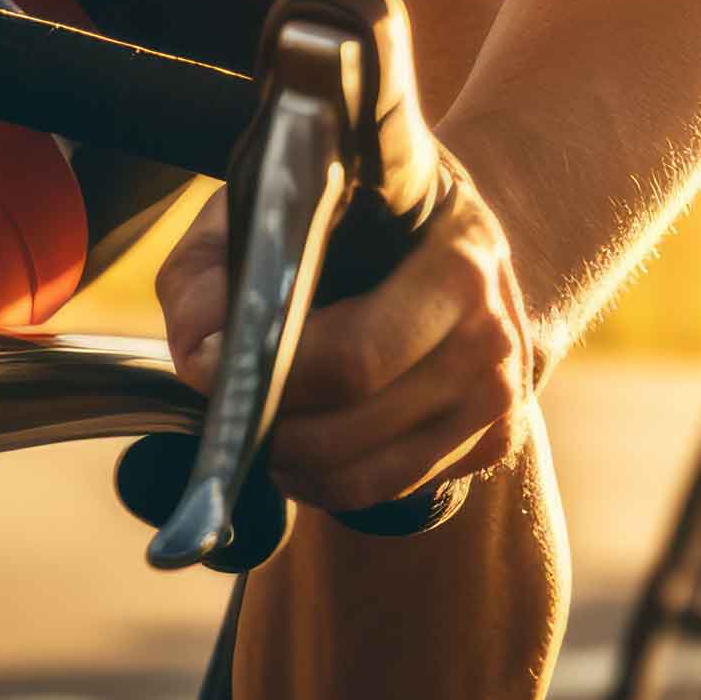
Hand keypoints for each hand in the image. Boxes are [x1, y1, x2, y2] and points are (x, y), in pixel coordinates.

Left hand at [157, 150, 536, 516]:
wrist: (442, 236)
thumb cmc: (349, 223)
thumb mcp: (269, 211)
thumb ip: (213, 272)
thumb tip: (200, 357)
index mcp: (453, 256)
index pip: (358, 347)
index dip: (275, 364)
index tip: (214, 361)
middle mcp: (492, 325)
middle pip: (354, 410)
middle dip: (270, 418)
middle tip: (227, 403)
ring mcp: (501, 390)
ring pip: (366, 464)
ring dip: (292, 460)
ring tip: (259, 431)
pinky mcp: (497, 438)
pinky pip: (389, 488)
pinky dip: (330, 482)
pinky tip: (306, 448)